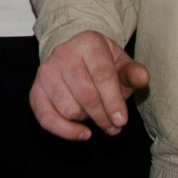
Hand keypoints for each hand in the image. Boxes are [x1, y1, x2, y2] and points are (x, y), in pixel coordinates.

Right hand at [29, 30, 148, 140]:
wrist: (76, 58)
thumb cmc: (103, 66)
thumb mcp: (121, 65)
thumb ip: (133, 73)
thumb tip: (142, 77)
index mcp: (89, 43)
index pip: (102, 75)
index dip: (113, 101)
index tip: (122, 121)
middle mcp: (63, 53)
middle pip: (85, 95)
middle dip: (102, 116)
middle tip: (114, 125)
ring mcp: (46, 71)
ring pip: (68, 109)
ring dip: (86, 119)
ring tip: (95, 114)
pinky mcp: (35, 90)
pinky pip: (46, 118)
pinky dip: (65, 131)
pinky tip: (82, 134)